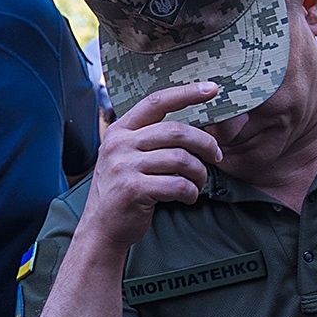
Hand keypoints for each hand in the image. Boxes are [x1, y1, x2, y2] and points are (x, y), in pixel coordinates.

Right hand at [82, 82, 224, 251]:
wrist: (101, 227)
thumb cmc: (121, 190)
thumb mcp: (124, 156)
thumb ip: (146, 138)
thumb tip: (190, 127)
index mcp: (119, 131)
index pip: (156, 102)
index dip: (186, 93)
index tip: (212, 88)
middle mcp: (119, 145)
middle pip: (176, 131)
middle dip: (205, 143)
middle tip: (216, 156)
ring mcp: (124, 167)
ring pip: (181, 159)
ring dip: (199, 173)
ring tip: (198, 182)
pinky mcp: (133, 189)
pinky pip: (178, 185)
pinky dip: (191, 192)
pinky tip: (187, 197)